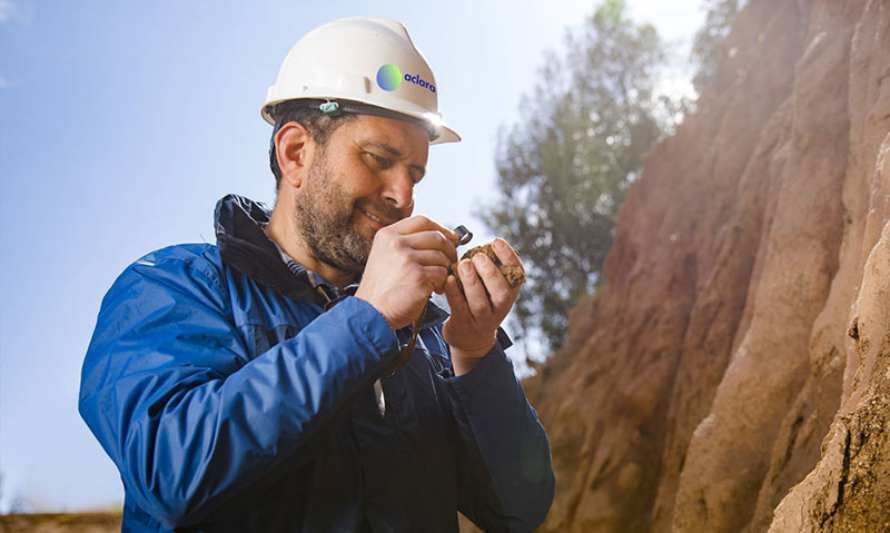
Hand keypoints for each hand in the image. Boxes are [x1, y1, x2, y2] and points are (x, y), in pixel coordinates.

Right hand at [355, 216, 457, 329]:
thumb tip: (438, 236)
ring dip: (444, 269)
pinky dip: (442, 282)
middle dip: (449, 249)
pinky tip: (434, 289)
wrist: (371, 313)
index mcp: (387, 235)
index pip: (422, 221)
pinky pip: (441, 273)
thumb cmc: (381, 289)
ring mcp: (407, 259)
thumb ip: (405, 243)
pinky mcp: (418, 276)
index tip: (450, 238)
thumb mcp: (384, 256)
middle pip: (435, 237)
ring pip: (441, 256)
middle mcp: (396, 244)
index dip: (441, 228)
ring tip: (437, 280)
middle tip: (451, 260)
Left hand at [443, 239, 523, 373]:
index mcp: (509, 292)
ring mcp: (482, 318)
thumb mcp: (490, 284)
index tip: (496, 241)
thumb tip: (474, 238)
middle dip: (491, 272)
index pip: (517, 274)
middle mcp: (500, 307)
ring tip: (463, 264)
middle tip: (478, 256)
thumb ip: (487, 265)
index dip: (509, 257)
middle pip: (502, 291)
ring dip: (472, 282)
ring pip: (480, 302)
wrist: (470, 337)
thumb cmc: (478, 299)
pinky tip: (448, 279)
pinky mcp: (463, 324)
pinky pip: (459, 308)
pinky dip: (454, 293)